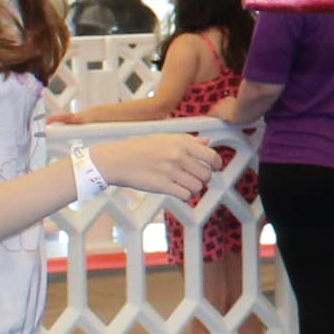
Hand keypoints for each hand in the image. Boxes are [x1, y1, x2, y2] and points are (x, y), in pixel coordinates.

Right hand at [84, 135, 216, 202]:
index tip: (214, 168)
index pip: (212, 157)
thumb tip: (207, 142)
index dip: (217, 165)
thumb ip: (188, 140)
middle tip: (195, 178)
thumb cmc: (139, 147)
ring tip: (185, 185)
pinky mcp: (163, 186)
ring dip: (194, 188)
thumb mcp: (164, 137)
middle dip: (204, 178)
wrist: (117, 159)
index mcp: (181, 143)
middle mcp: (178, 156)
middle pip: (206, 174)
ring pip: (198, 187)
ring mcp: (171, 171)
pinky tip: (178, 191)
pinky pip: (185, 195)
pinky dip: (185, 196)